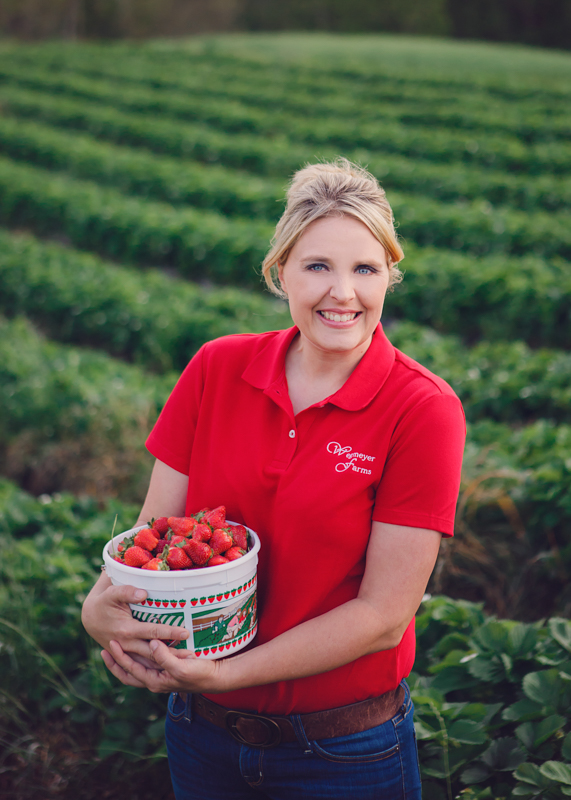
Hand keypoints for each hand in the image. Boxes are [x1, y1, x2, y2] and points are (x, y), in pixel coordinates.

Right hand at [81, 572, 189, 667]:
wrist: (89, 618)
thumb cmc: (104, 602)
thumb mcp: (111, 593)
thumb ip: (126, 591)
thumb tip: (144, 594)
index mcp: (125, 630)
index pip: (152, 632)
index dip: (169, 632)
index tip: (186, 632)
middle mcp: (127, 645)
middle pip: (154, 653)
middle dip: (173, 655)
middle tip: (193, 656)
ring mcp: (127, 653)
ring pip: (150, 662)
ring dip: (167, 664)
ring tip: (188, 663)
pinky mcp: (127, 656)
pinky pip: (144, 665)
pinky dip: (157, 667)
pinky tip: (172, 666)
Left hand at [101, 639, 220, 692]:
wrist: (216, 677)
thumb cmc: (200, 673)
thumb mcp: (182, 667)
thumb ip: (165, 657)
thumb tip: (151, 643)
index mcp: (155, 682)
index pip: (131, 670)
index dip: (119, 657)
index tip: (111, 643)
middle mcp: (155, 681)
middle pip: (128, 674)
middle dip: (115, 663)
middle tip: (104, 649)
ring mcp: (160, 676)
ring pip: (136, 670)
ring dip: (125, 660)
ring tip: (117, 648)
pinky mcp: (167, 670)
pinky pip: (147, 665)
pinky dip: (138, 657)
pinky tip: (139, 647)